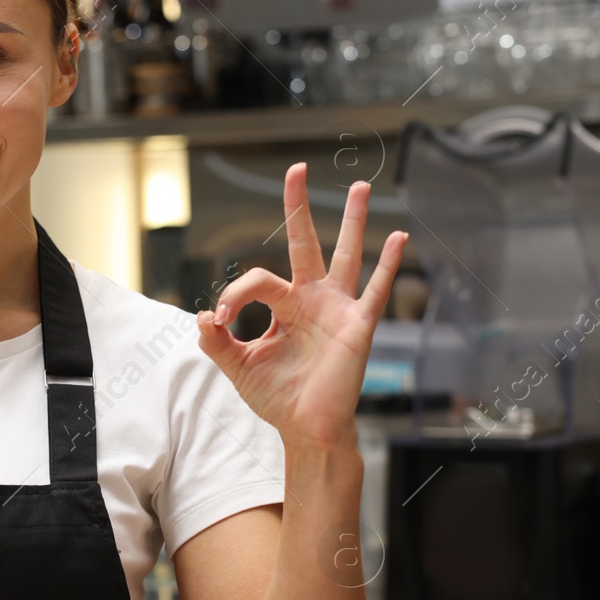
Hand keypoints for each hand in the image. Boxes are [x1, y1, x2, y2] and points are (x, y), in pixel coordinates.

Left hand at [196, 163, 407, 449]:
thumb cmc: (279, 398)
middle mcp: (312, 299)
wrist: (308, 430)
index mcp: (284, 306)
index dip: (233, 294)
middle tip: (296, 169)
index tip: (217, 321)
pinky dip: (389, 264)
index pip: (257, 279)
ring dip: (352, 220)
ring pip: (345, 255)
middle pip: (304, 242)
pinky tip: (400, 236)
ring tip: (359, 186)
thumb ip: (216, 343)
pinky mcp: (358, 326)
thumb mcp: (238, 368)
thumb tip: (199, 315)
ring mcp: (337, 309)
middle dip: (297, 207)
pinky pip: (377, 290)